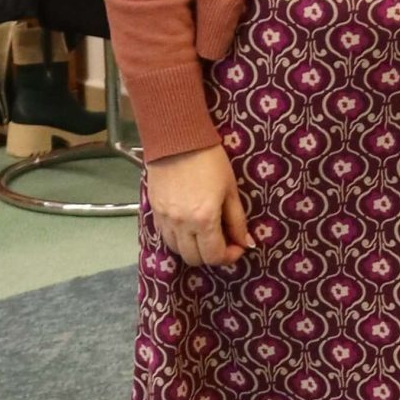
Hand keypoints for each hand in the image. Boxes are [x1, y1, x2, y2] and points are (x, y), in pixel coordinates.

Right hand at [146, 143, 251, 267]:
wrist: (178, 140)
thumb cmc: (210, 161)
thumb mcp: (230, 190)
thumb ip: (237, 221)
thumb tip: (246, 243)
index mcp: (204, 220)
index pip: (215, 256)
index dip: (230, 256)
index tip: (238, 246)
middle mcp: (181, 225)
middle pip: (194, 259)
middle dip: (212, 255)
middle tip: (223, 240)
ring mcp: (165, 219)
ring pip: (177, 251)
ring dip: (193, 249)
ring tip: (205, 234)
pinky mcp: (154, 211)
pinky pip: (165, 236)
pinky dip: (178, 239)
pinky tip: (188, 226)